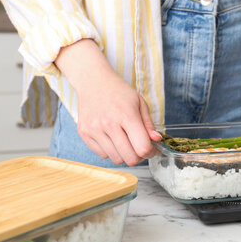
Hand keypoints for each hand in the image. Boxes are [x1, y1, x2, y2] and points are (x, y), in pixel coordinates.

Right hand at [55, 39, 160, 165]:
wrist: (94, 82)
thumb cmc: (119, 92)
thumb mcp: (140, 103)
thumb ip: (148, 124)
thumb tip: (156, 140)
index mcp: (126, 115)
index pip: (142, 147)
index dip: (150, 152)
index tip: (151, 149)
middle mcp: (109, 124)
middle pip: (129, 158)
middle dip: (138, 156)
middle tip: (139, 147)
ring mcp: (94, 130)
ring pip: (116, 159)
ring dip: (124, 154)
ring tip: (126, 141)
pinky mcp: (84, 134)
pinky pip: (102, 155)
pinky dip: (110, 151)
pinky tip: (112, 138)